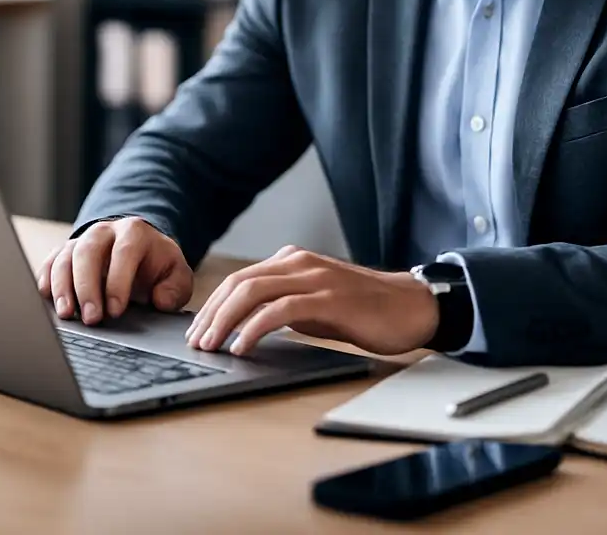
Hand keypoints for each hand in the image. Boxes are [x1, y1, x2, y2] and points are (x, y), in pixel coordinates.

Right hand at [36, 218, 193, 324]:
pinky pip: (50, 262)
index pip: (124, 253)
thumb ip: (175, 288)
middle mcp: (104, 232)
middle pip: (88, 252)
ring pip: (65, 257)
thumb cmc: (156, 266)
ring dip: (62, 287)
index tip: (116, 311)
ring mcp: (82, 240)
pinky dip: (46, 280)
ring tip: (66, 315)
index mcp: (135, 233)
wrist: (139, 251)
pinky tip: (47, 299)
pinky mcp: (65, 253)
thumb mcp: (176, 275)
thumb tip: (160, 300)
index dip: (118, 282)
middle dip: (87, 287)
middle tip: (91, 319)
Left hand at [185, 246, 437, 356]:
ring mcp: (313, 278)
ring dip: (225, 320)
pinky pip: (280, 310)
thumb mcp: (315, 303)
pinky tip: (242, 345)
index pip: (239, 279)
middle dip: (211, 313)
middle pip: (239, 283)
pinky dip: (254, 327)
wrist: (410, 306)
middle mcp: (299, 262)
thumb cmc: (364, 309)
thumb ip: (284, 305)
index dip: (213, 305)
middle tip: (196, 341)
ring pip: (253, 292)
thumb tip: (247, 326)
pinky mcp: (328, 298)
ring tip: (211, 345)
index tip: (197, 330)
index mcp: (293, 261)